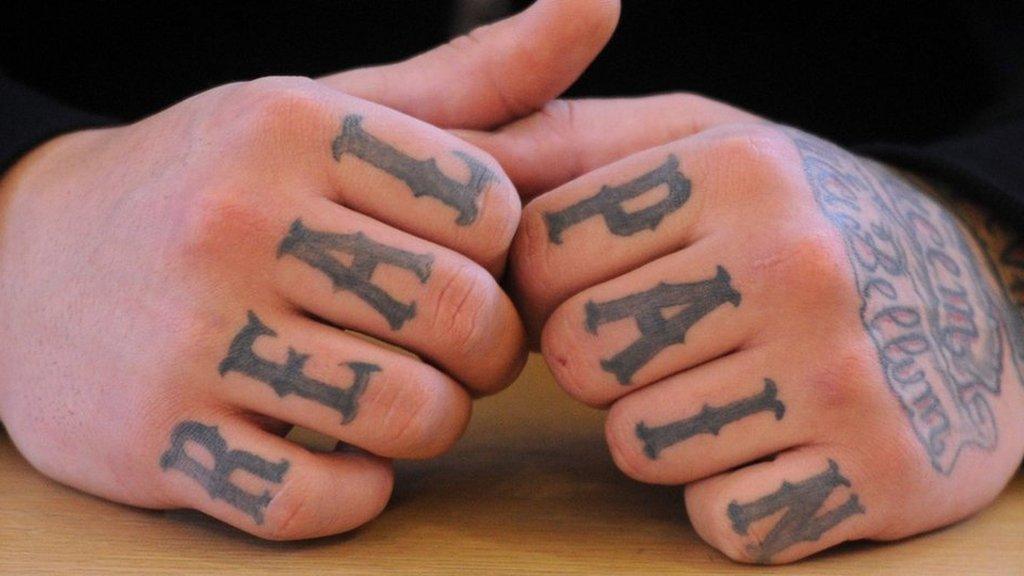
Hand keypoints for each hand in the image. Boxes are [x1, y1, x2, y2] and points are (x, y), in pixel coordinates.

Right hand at [0, 0, 617, 538]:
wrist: (28, 264)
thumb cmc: (220, 185)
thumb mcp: (335, 112)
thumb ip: (478, 74)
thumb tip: (599, 1)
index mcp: (292, 126)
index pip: (489, 208)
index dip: (503, 253)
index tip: (464, 263)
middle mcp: (234, 222)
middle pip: (463, 316)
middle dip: (486, 347)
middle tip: (451, 342)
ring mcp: (190, 340)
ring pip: (413, 414)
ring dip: (431, 418)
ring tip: (392, 387)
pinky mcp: (162, 444)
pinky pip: (324, 500)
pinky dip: (357, 488)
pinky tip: (334, 445)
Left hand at [468, 95, 1023, 562]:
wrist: (969, 297)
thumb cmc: (797, 217)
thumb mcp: (699, 142)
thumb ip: (572, 144)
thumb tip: (447, 155)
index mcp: (739, 170)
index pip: (543, 253)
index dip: (547, 284)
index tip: (596, 282)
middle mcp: (796, 266)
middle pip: (582, 354)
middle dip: (600, 359)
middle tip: (664, 337)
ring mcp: (843, 378)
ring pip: (637, 446)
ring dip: (659, 428)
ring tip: (725, 383)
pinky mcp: (876, 475)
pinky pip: (719, 519)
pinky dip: (728, 493)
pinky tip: (775, 441)